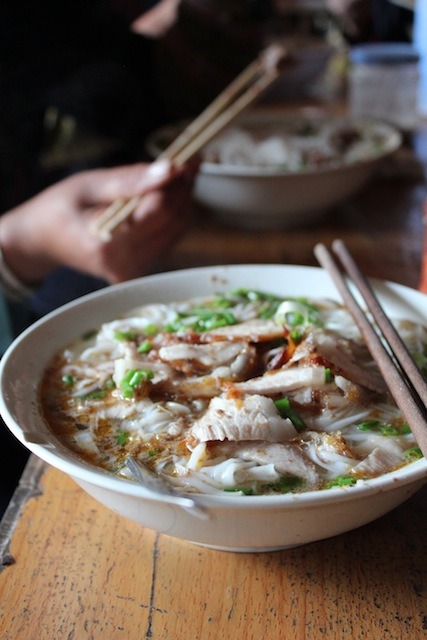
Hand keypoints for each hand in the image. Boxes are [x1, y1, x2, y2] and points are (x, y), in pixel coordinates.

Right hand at [0, 159, 197, 285]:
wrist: (42, 242)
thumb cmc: (59, 208)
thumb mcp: (89, 185)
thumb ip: (130, 180)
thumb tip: (170, 168)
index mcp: (108, 244)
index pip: (159, 211)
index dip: (177, 182)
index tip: (187, 157)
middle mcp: (125, 264)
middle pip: (174, 222)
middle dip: (183, 190)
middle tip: (187, 161)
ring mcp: (134, 271)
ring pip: (176, 231)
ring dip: (181, 202)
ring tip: (177, 175)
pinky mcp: (139, 271)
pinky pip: (167, 240)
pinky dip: (171, 216)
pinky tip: (165, 196)